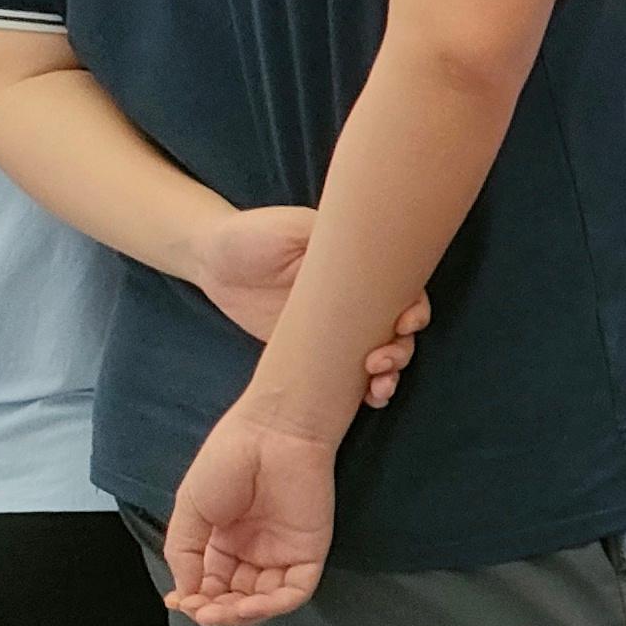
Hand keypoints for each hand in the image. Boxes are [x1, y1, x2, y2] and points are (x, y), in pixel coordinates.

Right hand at [163, 399, 342, 625]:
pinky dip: (271, 606)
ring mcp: (281, 553)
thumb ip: (184, 552)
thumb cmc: (228, 460)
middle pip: (236, 598)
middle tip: (200, 610)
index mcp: (224, 541)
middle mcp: (253, 551)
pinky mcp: (308, 552)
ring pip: (263, 602)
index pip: (211, 584)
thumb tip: (184, 593)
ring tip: (218, 612)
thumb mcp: (190, 508)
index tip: (178, 602)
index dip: (196, 599)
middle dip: (216, 611)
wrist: (270, 433)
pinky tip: (247, 605)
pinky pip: (294, 592)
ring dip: (240, 615)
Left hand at [191, 204, 430, 405]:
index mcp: (358, 270)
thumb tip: (372, 247)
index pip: (402, 290)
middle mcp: (354, 301)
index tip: (404, 323)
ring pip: (380, 356)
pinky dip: (365, 391)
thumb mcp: (293, 227)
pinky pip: (348, 376)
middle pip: (398, 330)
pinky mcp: (313, 354)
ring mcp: (336, 330)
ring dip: (390, 375)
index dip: (414, 309)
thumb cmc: (253, 234)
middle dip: (401, 350)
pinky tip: (368, 399)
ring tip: (377, 388)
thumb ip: (328, 236)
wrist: (211, 261)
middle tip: (380, 362)